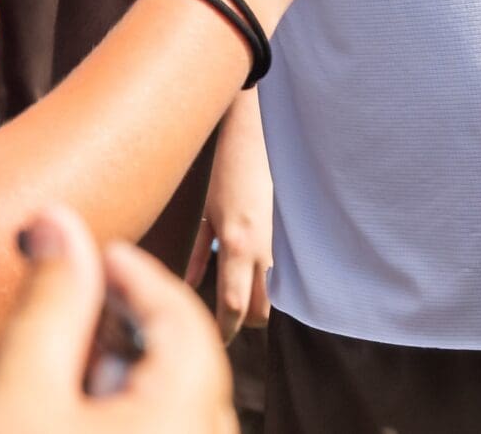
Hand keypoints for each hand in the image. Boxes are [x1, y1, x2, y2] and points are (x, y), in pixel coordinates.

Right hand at [0, 205, 234, 433]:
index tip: (87, 248)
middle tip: (70, 297)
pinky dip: (127, 409)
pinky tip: (70, 409)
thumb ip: (49, 301)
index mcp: (185, 415)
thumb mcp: (20, 389)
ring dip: (123, 369)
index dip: (135, 272)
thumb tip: (58, 221)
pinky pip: (162, 431)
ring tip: (62, 358)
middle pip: (184, 360)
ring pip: (173, 402)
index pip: (182, 317)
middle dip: (127, 319)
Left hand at [186, 91, 272, 341]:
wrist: (258, 140)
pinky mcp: (291, 239)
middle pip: (258, 311)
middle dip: (241, 324)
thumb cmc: (225, 173)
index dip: (224, 330)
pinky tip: (260, 286)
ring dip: (258, 308)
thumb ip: (197, 254)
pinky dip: (272, 288)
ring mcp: (280, 245)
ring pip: (275, 299)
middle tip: (224, 324)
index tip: (214, 340)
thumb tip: (189, 287)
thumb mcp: (205, 214)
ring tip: (241, 306)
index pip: (232, 304)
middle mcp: (260, 250)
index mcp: (234, 244)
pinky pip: (284, 276)